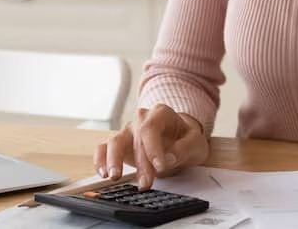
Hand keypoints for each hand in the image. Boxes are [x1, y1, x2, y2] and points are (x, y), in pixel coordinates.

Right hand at [93, 104, 209, 189]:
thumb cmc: (187, 138)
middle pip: (135, 138)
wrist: (180, 140)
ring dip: (114, 161)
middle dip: (140, 163)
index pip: (150, 128)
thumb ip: (184, 149)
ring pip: (114, 142)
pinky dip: (101, 160)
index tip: (160, 166)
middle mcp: (141, 120)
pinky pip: (103, 149)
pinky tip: (104, 173)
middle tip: (146, 183)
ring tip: (115, 177)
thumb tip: (168, 158)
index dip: (153, 148)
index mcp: (160, 114)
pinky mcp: (119, 145)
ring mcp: (128, 131)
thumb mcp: (196, 143)